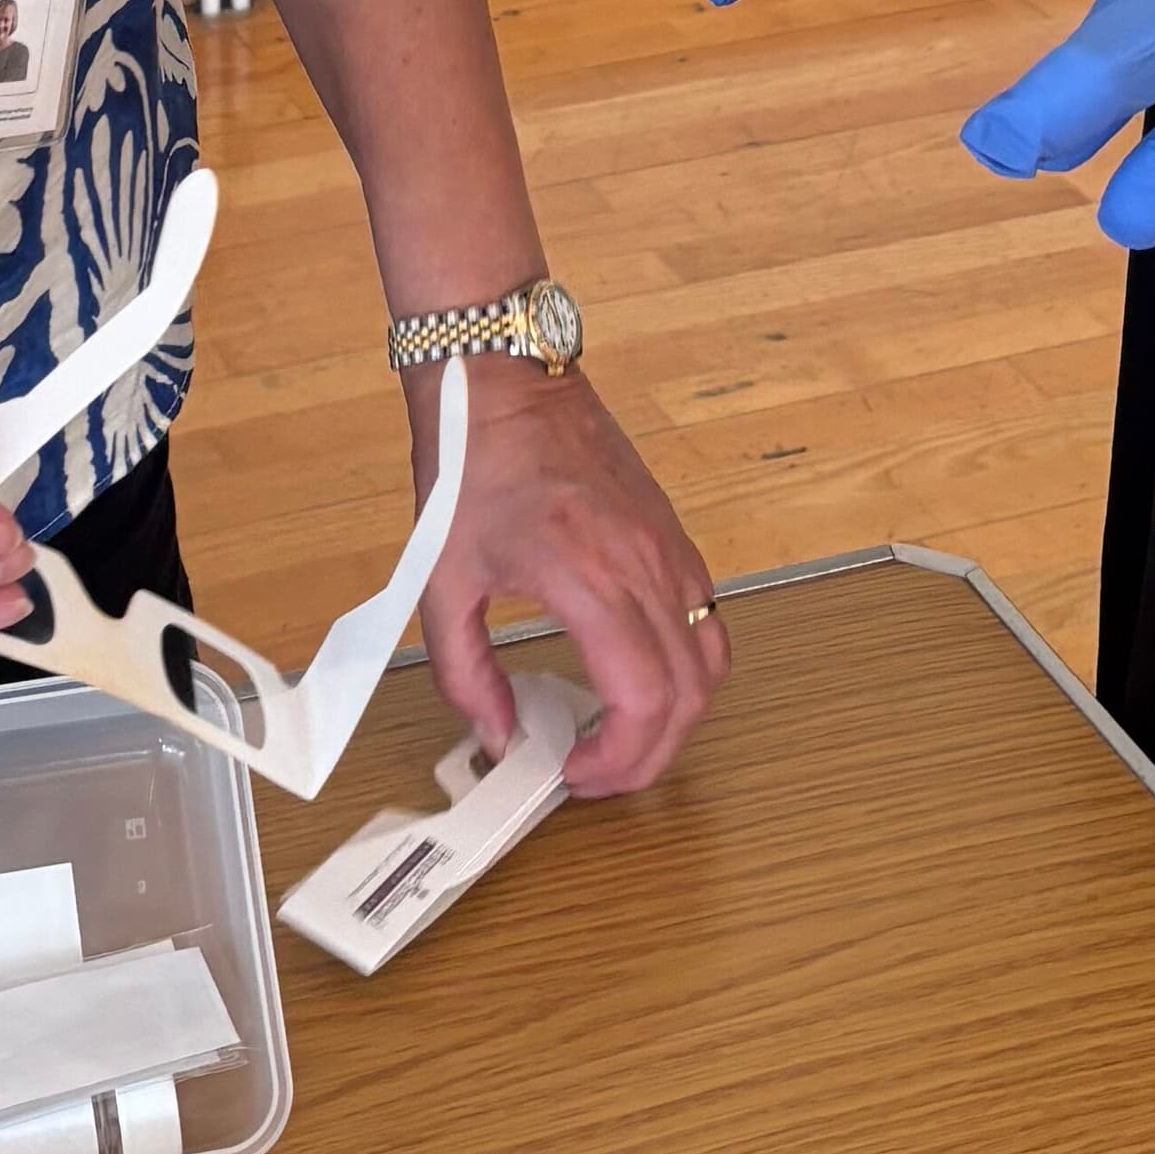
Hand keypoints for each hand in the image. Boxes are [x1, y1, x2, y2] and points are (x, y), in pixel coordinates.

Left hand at [408, 365, 729, 792]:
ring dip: (680, 716)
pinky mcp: (673, 537)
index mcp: (587, 576)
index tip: (576, 771)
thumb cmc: (472, 465)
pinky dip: (687, 668)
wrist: (504, 380)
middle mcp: (644, 565)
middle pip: (691, 695)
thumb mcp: (441, 580)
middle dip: (652, 756)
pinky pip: (708, 620)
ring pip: (713, 661)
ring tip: (623, 736)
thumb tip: (497, 735)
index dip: (620, 758)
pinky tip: (637, 678)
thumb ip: (464, 671)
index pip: (644, 699)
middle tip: (600, 773)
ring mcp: (668, 549)